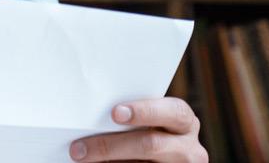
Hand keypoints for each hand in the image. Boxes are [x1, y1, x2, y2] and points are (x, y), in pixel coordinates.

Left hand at [68, 98, 207, 162]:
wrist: (163, 158)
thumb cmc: (149, 132)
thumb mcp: (151, 123)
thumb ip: (132, 118)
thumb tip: (91, 116)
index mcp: (184, 121)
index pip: (173, 111)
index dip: (145, 111)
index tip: (115, 113)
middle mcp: (189, 147)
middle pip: (151, 144)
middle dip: (111, 145)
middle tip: (79, 148)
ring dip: (107, 161)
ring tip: (81, 158)